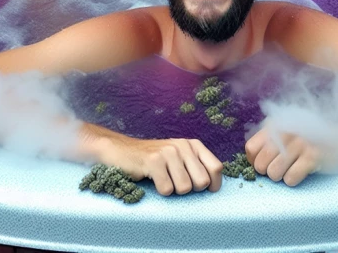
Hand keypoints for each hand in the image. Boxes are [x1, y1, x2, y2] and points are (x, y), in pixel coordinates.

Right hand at [99, 133, 222, 195]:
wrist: (121, 152)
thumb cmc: (154, 162)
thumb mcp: (179, 159)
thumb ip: (197, 168)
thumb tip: (214, 187)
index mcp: (193, 145)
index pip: (216, 168)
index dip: (212, 185)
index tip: (201, 191)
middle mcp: (183, 145)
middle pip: (202, 182)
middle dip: (190, 190)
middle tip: (175, 183)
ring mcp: (168, 152)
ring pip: (184, 188)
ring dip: (173, 191)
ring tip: (163, 180)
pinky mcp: (153, 160)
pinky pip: (167, 189)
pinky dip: (160, 191)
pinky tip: (152, 180)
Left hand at [245, 127, 321, 185]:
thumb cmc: (308, 137)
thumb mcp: (285, 130)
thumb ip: (267, 139)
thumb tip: (251, 158)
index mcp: (275, 124)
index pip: (250, 148)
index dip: (255, 160)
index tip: (265, 163)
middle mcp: (285, 131)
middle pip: (260, 164)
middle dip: (268, 171)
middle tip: (281, 167)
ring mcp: (299, 143)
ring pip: (273, 173)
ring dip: (281, 176)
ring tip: (292, 168)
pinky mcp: (313, 157)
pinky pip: (290, 179)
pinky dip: (293, 179)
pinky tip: (301, 171)